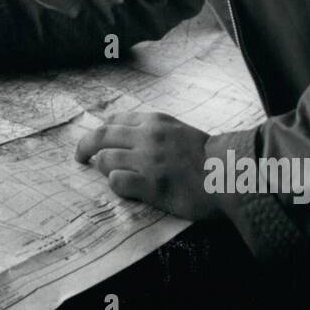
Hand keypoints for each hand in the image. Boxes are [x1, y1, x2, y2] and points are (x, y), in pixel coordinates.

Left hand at [74, 110, 220, 220]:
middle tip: (79, 157)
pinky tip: (125, 189)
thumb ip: (156, 131)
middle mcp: (147, 137)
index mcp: (155, 121)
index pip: (114, 120)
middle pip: (100, 136)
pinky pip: (117, 182)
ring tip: (108, 177)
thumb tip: (130, 136)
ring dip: (102, 169)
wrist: (230, 174)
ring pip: (105, 160)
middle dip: (84, 146)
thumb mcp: (180, 130)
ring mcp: (148, 161)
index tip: (97, 141)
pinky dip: (115, 185)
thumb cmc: (209, 156)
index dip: (101, 131)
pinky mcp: (151, 185)